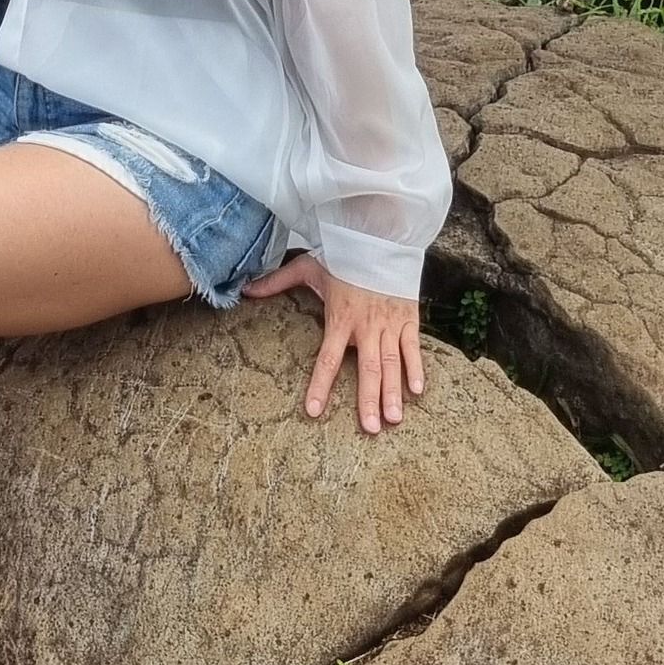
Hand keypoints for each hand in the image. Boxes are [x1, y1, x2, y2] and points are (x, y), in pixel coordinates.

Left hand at [239, 252, 424, 432]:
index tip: (314, 411)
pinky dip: (417, 368)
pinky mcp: (408, 317)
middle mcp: (366, 325)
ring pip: (392, 362)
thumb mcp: (305, 267)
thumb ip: (276, 282)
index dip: (320, 385)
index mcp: (339, 318)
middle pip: (367, 368)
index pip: (327, 358)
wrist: (378, 235)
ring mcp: (389, 323)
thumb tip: (245, 290)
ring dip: (393, 392)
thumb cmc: (341, 255)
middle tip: (371, 429)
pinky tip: (417, 391)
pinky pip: (413, 346)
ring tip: (394, 418)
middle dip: (368, 400)